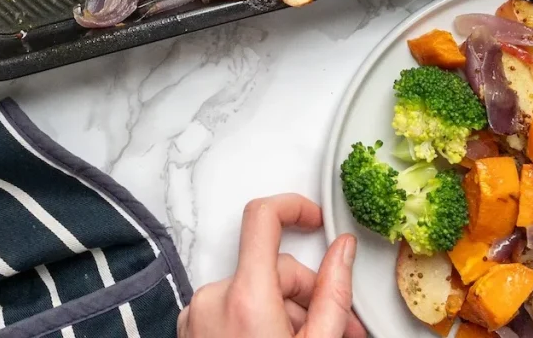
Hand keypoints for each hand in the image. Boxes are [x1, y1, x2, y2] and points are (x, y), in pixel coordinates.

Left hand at [177, 194, 365, 337]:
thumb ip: (333, 295)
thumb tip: (343, 249)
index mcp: (244, 299)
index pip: (262, 217)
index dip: (293, 207)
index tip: (315, 218)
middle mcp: (212, 300)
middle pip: (269, 266)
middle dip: (304, 292)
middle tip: (335, 329)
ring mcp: (196, 316)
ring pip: (252, 289)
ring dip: (282, 311)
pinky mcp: (189, 330)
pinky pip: (230, 308)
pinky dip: (254, 322)